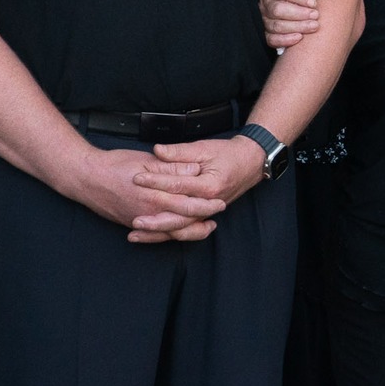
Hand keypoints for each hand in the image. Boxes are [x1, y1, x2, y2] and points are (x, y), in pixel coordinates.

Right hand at [73, 145, 226, 242]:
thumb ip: (173, 167)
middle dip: (203, 219)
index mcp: (156, 196)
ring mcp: (139, 221)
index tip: (220, 201)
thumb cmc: (115, 165)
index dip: (206, 203)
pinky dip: (169, 235)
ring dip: (190, 231)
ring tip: (206, 227)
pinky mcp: (131, 223)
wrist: (85, 177)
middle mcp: (149, 213)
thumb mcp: (148, 161)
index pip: (188, 203)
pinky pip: (155, 235)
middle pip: (183, 221)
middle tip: (218, 214)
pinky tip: (177, 231)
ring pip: (170, 232)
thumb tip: (195, 170)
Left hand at [131, 135, 266, 239]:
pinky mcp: (204, 216)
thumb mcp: (204, 148)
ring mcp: (208, 212)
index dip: (156, 181)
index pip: (178, 186)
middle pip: (179, 216)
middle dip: (155, 220)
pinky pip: (185, 231)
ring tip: (136, 234)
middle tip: (133, 218)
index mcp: (210, 185)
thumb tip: (157, 150)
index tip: (136, 178)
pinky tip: (149, 236)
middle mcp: (209, 203)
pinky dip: (167, 235)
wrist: (250, 163)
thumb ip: (179, 152)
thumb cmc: (228, 154)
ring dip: (158, 233)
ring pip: (181, 229)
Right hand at [261, 0, 318, 50]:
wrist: (288, 15)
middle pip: (278, 10)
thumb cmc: (296, 3)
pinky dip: (286, 39)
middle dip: (299, 13)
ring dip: (297, 26)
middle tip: (315, 15)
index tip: (313, 3)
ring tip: (314, 26)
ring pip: (277, 26)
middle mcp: (266, 6)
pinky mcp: (265, 35)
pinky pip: (272, 39)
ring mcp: (264, 21)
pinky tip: (300, 37)